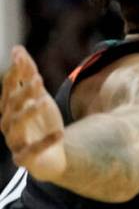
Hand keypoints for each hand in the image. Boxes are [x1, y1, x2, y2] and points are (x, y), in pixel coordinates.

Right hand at [0, 46, 67, 181]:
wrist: (53, 156)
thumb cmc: (41, 123)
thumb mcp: (40, 98)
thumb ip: (28, 77)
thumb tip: (17, 49)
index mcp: (9, 109)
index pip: (8, 89)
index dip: (13, 74)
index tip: (21, 58)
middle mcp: (8, 124)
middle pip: (12, 106)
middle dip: (24, 92)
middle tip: (39, 79)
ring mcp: (15, 142)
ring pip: (16, 126)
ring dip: (30, 112)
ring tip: (44, 101)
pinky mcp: (25, 159)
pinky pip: (32, 151)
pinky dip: (46, 142)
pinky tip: (60, 133)